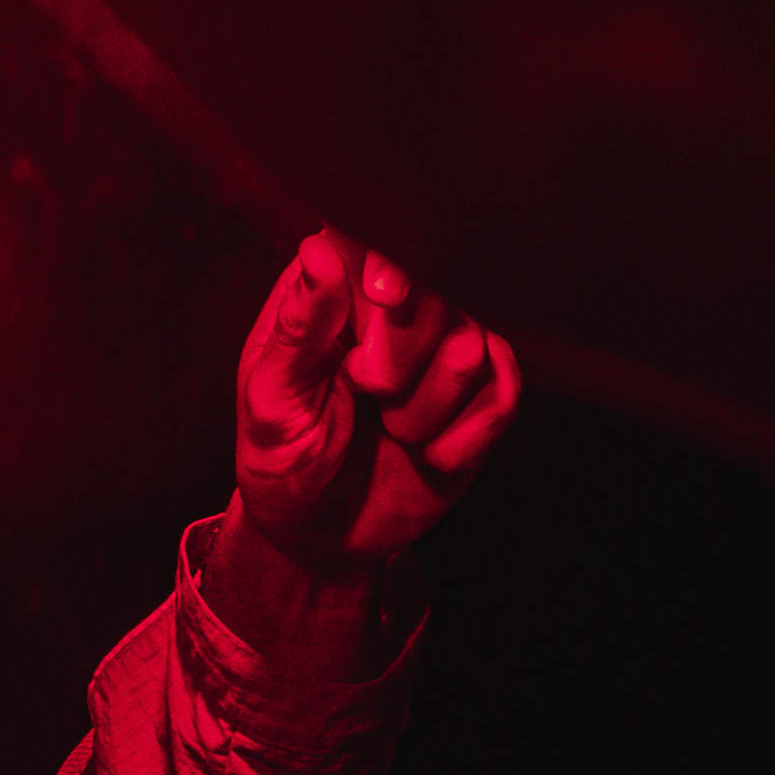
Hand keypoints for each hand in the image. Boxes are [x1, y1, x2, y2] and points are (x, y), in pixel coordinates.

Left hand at [227, 230, 519, 586]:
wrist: (322, 533)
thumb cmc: (283, 456)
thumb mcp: (271, 400)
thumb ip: (299, 327)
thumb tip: (320, 251)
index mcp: (337, 289)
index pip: (377, 241)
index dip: (393, 263)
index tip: (384, 296)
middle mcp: (400, 306)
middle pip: (438, 292)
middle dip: (400, 357)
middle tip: (364, 389)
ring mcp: (449, 346)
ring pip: (473, 347)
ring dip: (423, 409)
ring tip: (389, 428)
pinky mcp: (487, 393)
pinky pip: (503, 397)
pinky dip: (458, 440)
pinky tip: (426, 454)